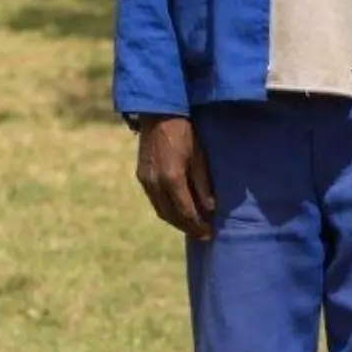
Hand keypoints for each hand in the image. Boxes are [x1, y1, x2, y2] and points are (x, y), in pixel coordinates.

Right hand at [135, 115, 214, 239]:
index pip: (186, 212)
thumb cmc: (185, 134)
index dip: (198, 225)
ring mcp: (146, 180)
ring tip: (192, 227)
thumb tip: (210, 209)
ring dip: (176, 222)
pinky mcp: (142, 176)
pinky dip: (167, 211)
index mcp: (172, 179)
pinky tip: (178, 212)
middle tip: (203, 235)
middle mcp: (155, 183)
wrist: (159, 115)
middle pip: (171, 216)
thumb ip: (203, 185)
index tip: (209, 234)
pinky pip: (155, 201)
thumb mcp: (200, 158)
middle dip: (188, 228)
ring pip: (160, 210)